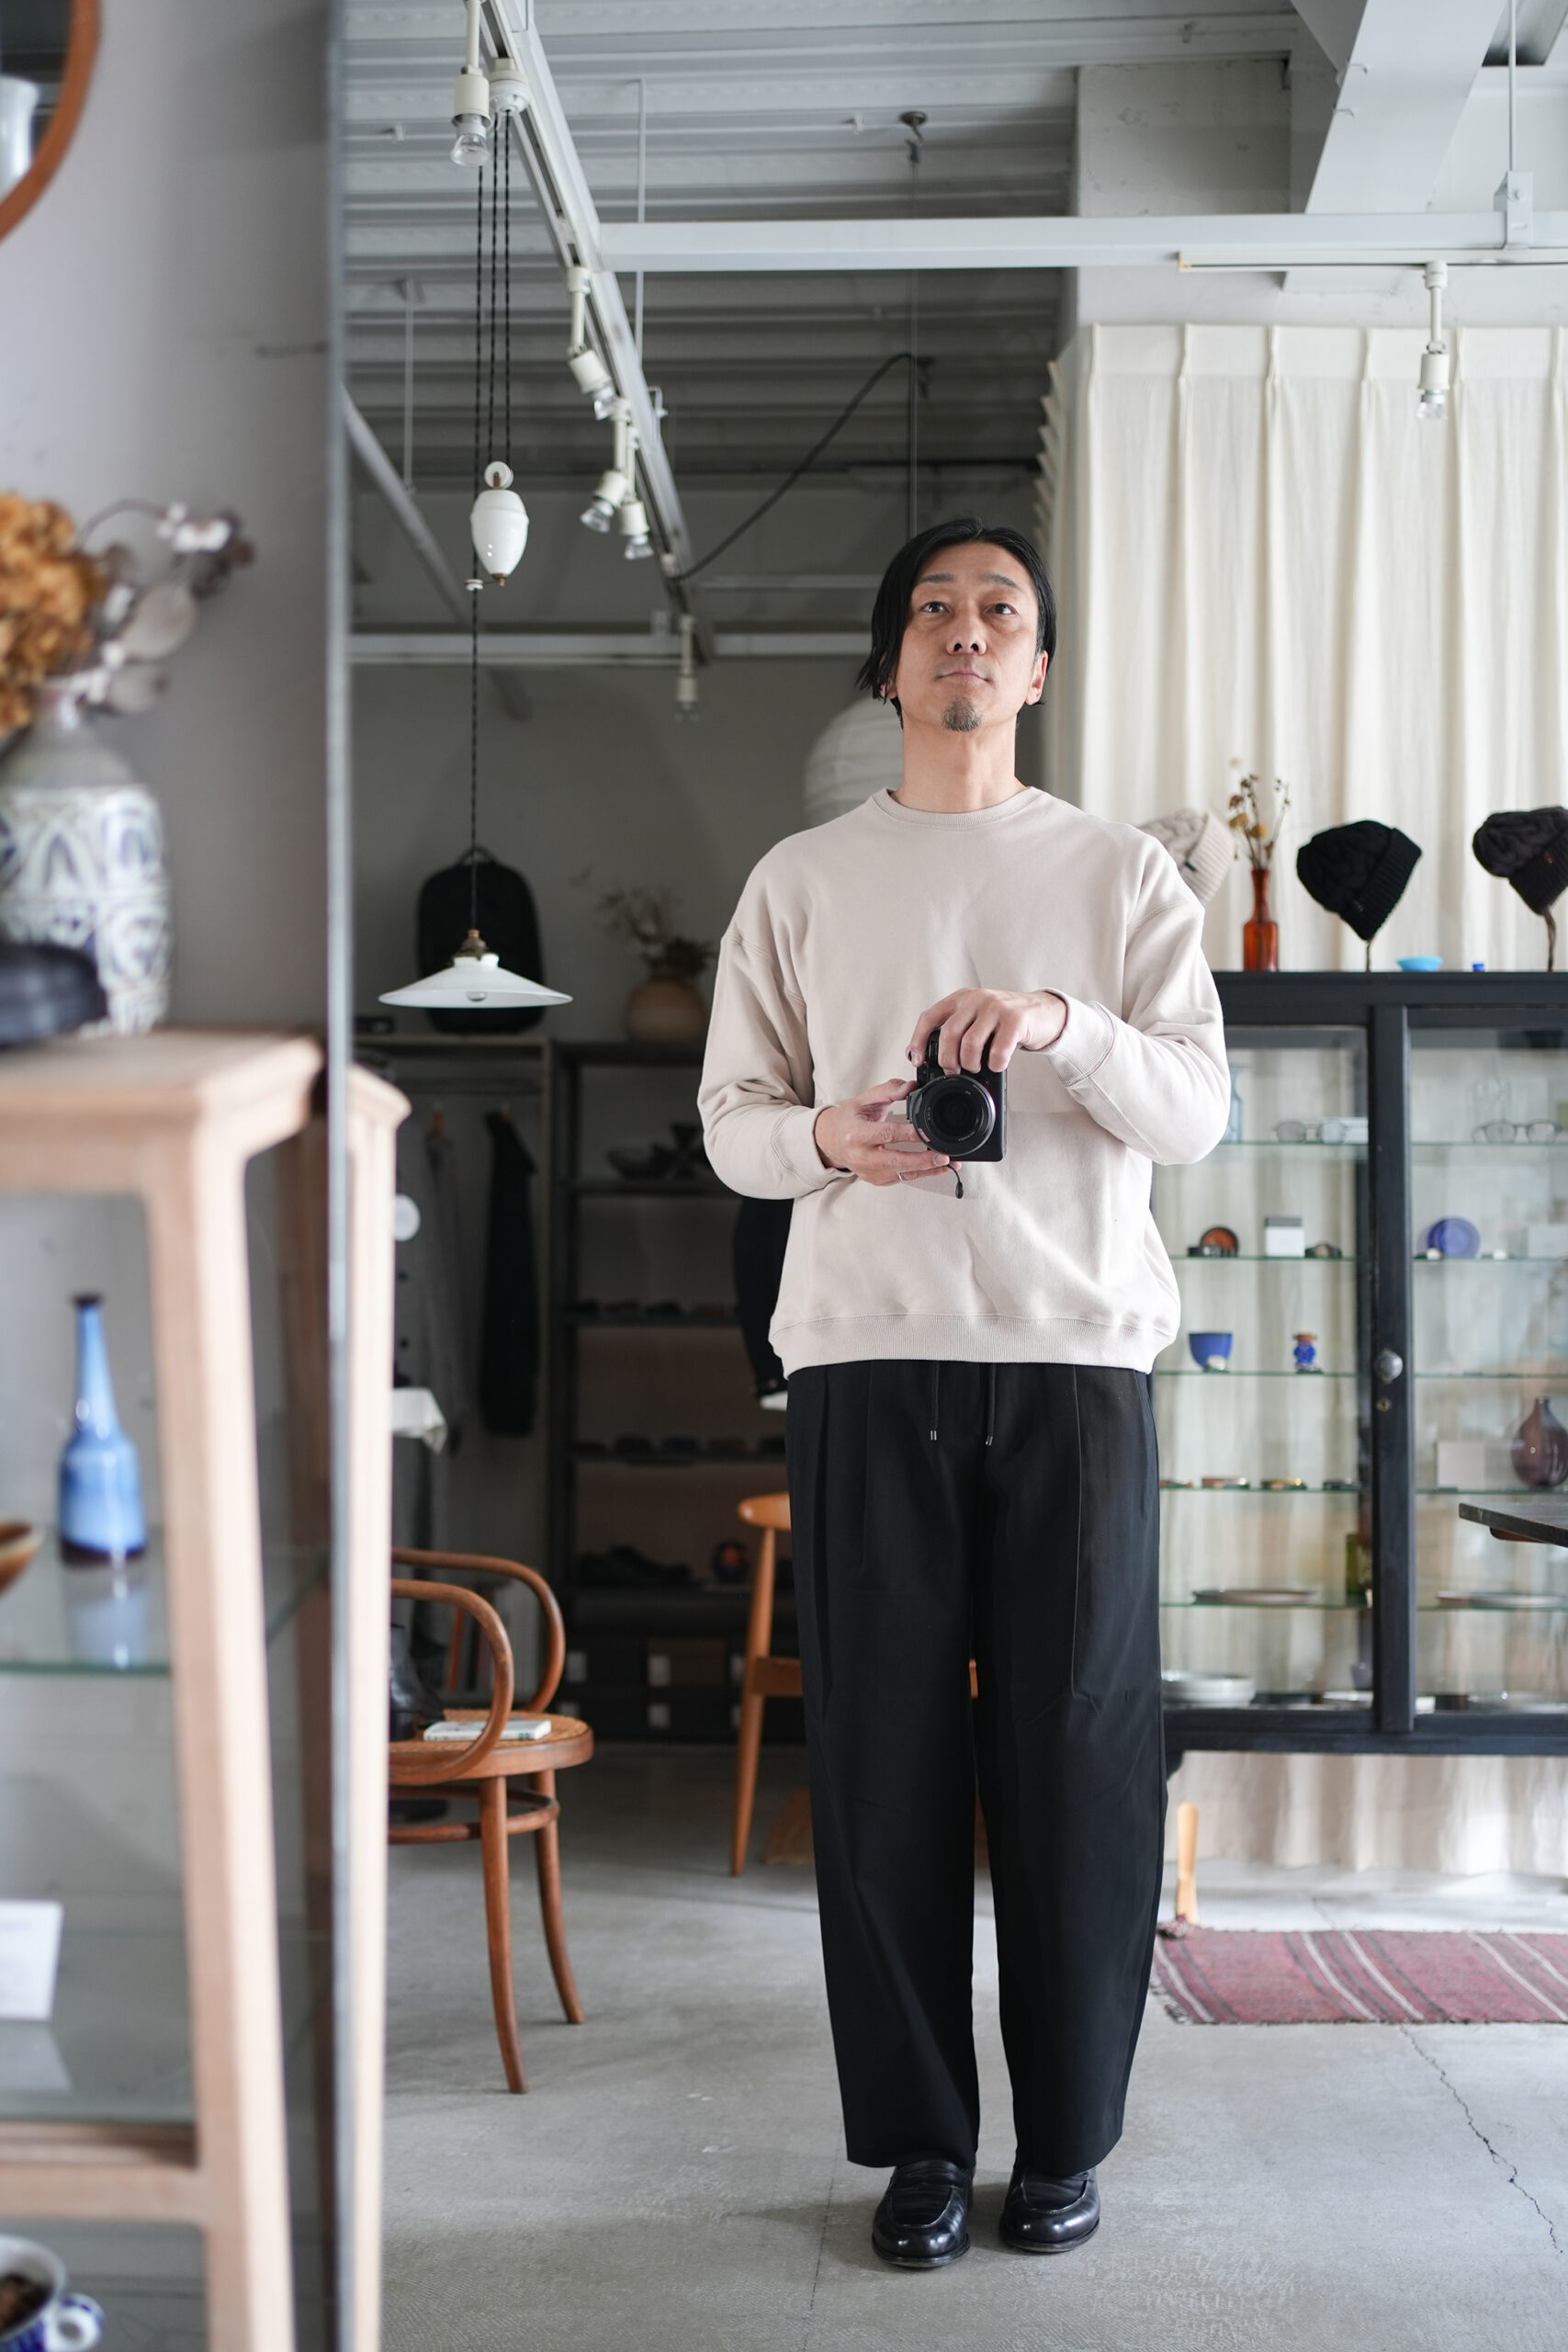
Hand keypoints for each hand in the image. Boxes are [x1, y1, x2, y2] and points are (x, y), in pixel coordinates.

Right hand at [813, 1080, 952, 1184]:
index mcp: (856, 1133)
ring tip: (948, 1164)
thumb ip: (889, 1090)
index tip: (928, 1131)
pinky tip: (937, 1169)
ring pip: (901, 1174)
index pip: (887, 1134)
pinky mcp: (876, 1180)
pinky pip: (902, 1179)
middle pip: (895, 1161)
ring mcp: (868, 1171)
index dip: (910, 1134)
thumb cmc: (850, 1119)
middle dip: (922, 1160)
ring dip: (927, 1170)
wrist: (832, 1140)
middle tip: (943, 1155)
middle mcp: (860, 1156)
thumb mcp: (865, 1099)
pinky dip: (921, 1174)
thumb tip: (911, 1086)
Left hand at [908, 987, 1066, 1072]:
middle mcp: (976, 999)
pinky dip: (995, 1064)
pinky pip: (998, 1050)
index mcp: (961, 998)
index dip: (918, 1040)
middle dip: (947, 1059)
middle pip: (949, 1033)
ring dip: (970, 1063)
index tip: (917, 1060)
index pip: (929, 1017)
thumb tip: (931, 1058)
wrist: (1044, 1012)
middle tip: (953, 1071)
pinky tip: (997, 1065)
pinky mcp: (1015, 1020)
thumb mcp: (977, 1017)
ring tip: (975, 1068)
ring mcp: (996, 1008)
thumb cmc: (1006, 1020)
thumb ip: (958, 1029)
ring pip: (970, 1043)